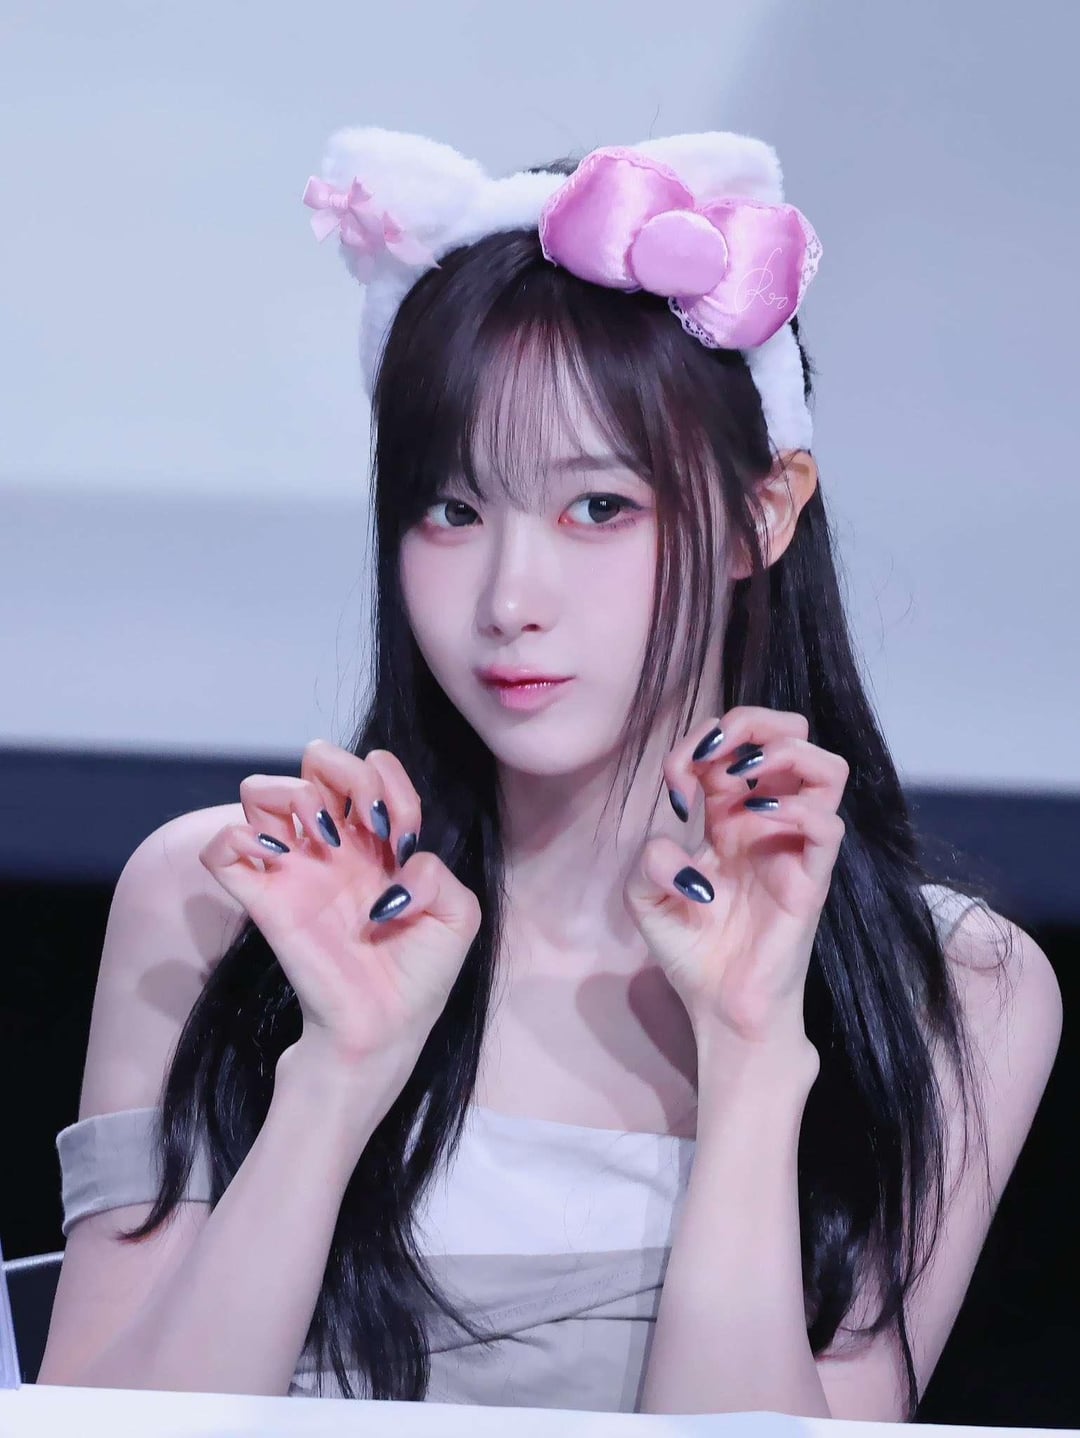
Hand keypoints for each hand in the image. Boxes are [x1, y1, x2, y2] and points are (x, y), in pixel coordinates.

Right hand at [198, 739, 481, 1069]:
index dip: (389, 783)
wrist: (383, 1030)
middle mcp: (332, 845)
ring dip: (291, 795)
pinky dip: (236, 837)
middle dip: (341, 771)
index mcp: (377, 841)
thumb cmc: (419, 975)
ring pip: (260, 790)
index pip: (371, 768)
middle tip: (363, 823)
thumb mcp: (459, 917)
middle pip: (314, 762)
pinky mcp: (263, 901)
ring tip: (321, 839)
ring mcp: (293, 869)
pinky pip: (221, 848)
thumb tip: (398, 866)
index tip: (403, 835)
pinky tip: (276, 856)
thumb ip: (441, 875)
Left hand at [623, 707, 847, 1049]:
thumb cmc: (692, 953)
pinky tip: (752, 828)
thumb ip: (648, 858)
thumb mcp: (644, 899)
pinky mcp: (811, 880)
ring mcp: (794, 847)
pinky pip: (828, 825)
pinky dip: (791, 810)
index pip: (734, 743)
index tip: (673, 784)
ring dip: (781, 755)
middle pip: (791, 732)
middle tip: (713, 761)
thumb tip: (677, 835)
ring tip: (741, 783)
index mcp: (730, 815)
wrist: (720, 1009)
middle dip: (749, 723)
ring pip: (827, 766)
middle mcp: (768, 821)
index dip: (698, 743)